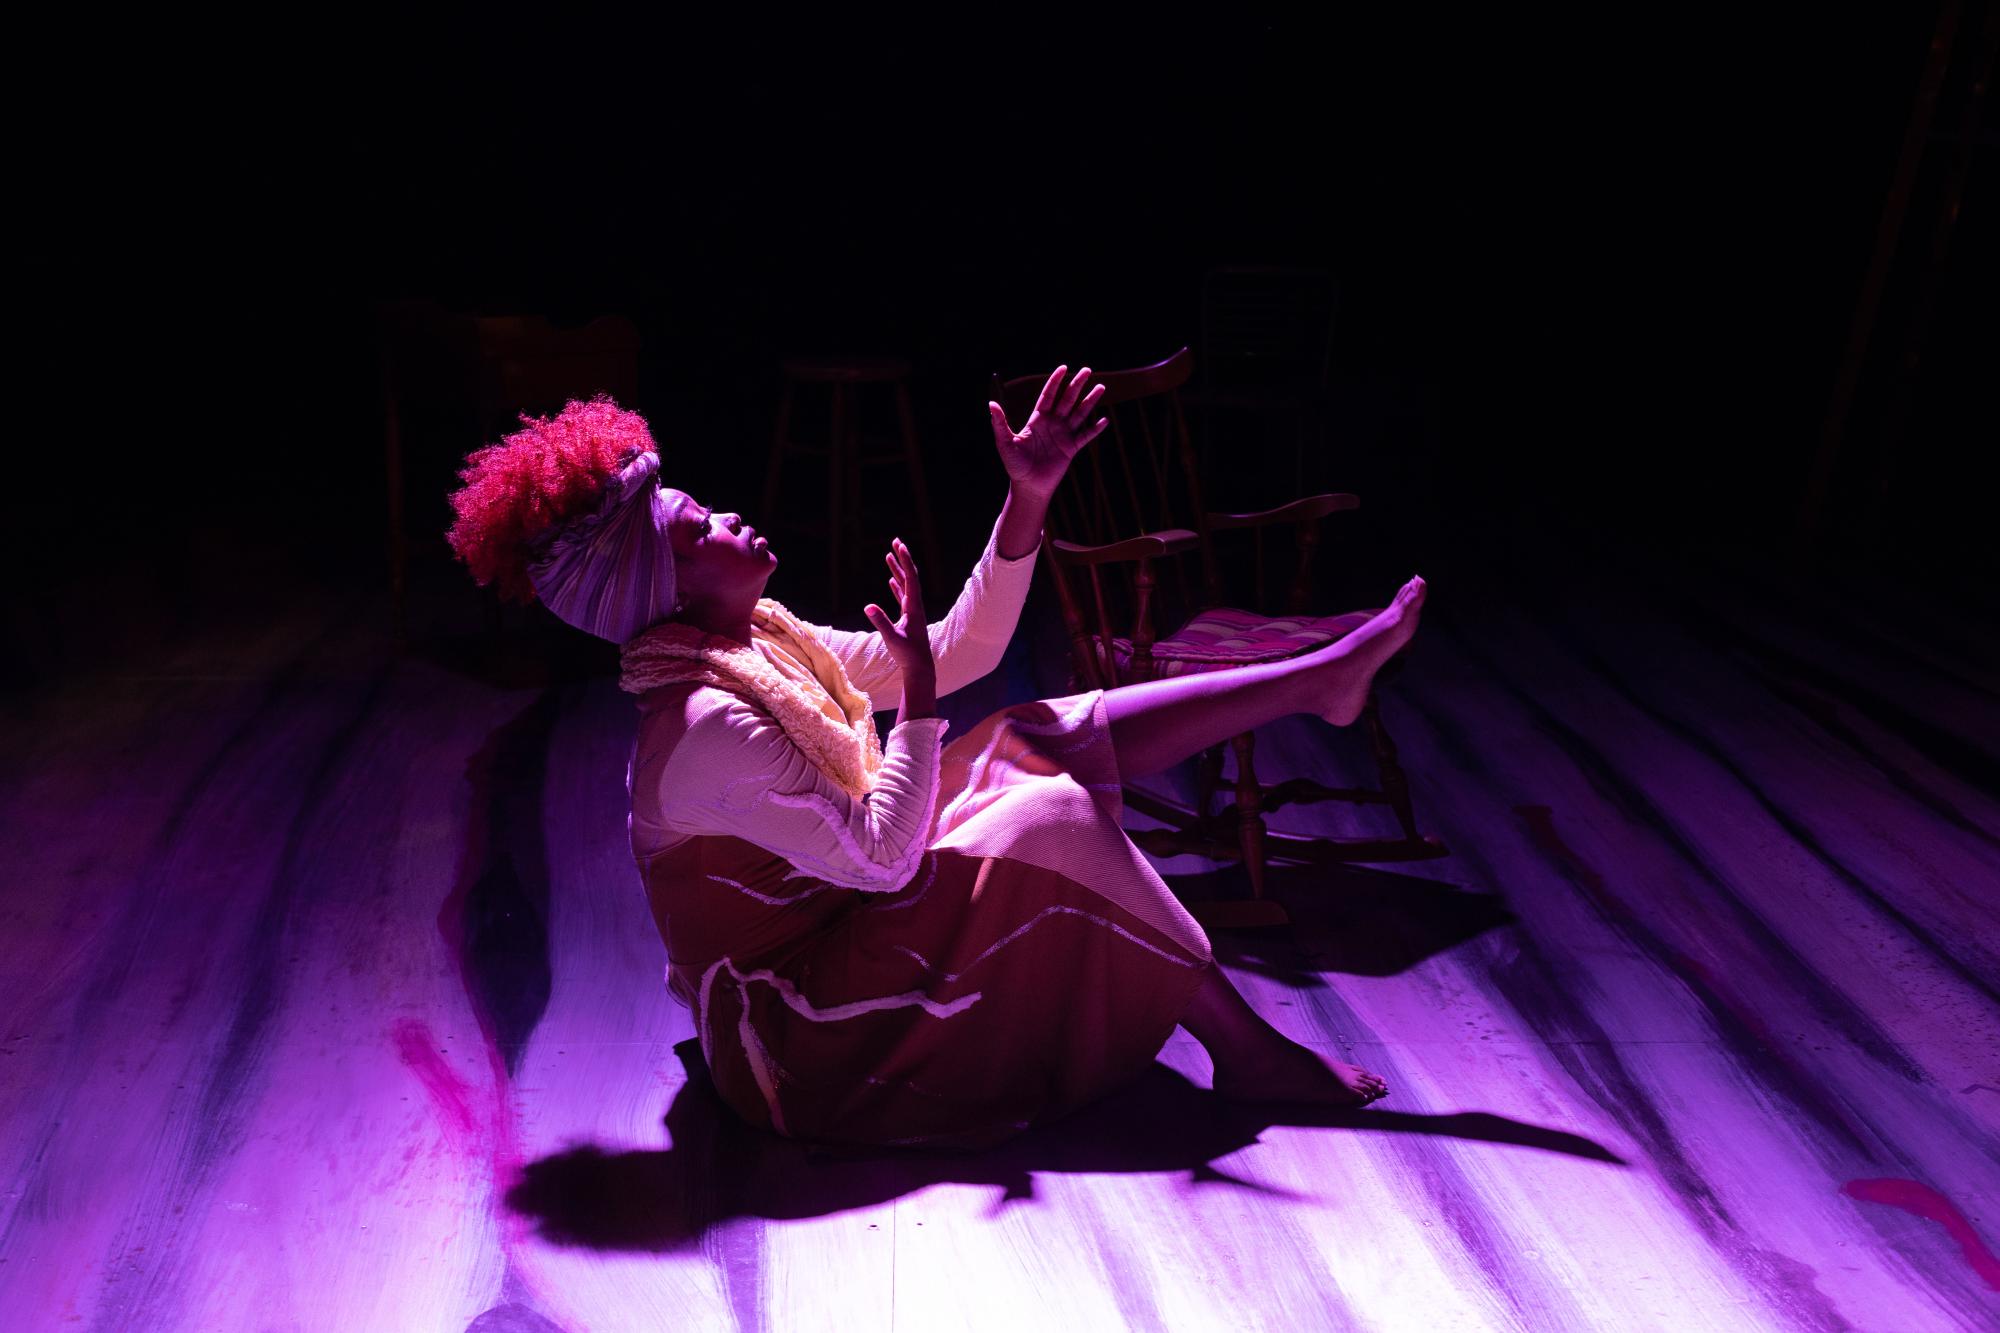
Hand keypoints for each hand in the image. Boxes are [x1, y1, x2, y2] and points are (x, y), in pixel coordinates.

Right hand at [863, 537, 935, 719]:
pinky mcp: (908, 618)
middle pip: (909, 577)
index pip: (910, 579)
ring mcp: (912, 611)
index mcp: (913, 607)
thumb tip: (868, 606)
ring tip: (889, 556)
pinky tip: (891, 580)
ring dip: (897, 570)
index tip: (899, 546)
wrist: (919, 667)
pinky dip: (897, 586)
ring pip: (905, 585)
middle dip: (902, 559)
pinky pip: (902, 596)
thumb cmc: (907, 654)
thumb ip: (881, 623)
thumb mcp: (892, 638)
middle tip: (895, 541)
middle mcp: (915, 606)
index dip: (905, 561)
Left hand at [988, 365, 1109, 499]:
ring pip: (1079, 413)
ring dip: (1090, 401)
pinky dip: (1095, 429)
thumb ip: (999, 423)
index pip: (1048, 395)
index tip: (1064, 367)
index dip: (1055, 381)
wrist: (1028, 486)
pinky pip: (1085, 436)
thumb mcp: (1005, 442)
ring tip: (1100, 387)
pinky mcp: (1071, 449)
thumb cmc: (1015, 465)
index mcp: (1037, 420)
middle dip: (1077, 384)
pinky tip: (1104, 420)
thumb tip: (991, 403)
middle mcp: (1052, 424)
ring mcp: (1063, 435)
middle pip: (1067, 399)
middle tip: (1088, 370)